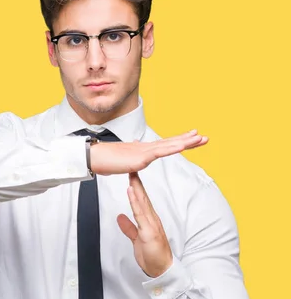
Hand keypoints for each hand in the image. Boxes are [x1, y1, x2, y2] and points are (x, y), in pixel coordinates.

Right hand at [90, 130, 206, 175]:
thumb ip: (130, 160)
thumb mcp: (122, 161)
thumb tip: (133, 161)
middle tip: (204, 136)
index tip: (192, 138)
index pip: (165, 145)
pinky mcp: (141, 157)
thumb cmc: (106, 160)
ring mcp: (144, 151)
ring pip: (169, 145)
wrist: (94, 158)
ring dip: (186, 141)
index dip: (179, 141)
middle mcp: (146, 148)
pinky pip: (160, 151)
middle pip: (171, 143)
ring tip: (200, 138)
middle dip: (188, 140)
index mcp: (143, 150)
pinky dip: (173, 147)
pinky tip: (183, 145)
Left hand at [117, 172, 172, 277]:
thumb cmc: (152, 254)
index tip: (131, 175)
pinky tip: (131, 192)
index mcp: (149, 220)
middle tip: (132, 167)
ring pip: (142, 202)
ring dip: (136, 188)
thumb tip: (120, 217)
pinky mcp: (149, 231)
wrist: (161, 269)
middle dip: (137, 182)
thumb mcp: (137, 238)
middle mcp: (151, 219)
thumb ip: (129, 227)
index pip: (141, 200)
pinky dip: (135, 201)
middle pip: (143, 197)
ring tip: (131, 175)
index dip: (136, 187)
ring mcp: (151, 224)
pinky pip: (140, 214)